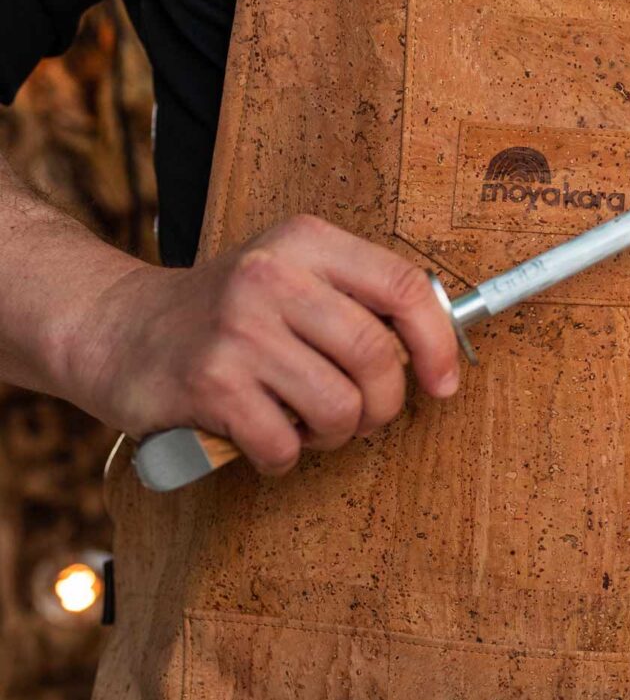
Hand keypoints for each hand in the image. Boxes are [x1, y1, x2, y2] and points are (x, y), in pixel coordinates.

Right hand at [68, 215, 462, 474]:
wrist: (116, 326)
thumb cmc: (226, 313)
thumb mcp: (293, 275)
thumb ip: (359, 300)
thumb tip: (439, 350)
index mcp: (307, 242)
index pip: (403, 287)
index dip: (438, 344)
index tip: (443, 383)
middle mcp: (272, 276)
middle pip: (377, 356)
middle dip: (383, 404)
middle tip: (363, 415)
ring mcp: (238, 330)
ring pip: (339, 407)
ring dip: (335, 434)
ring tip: (308, 424)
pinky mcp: (207, 383)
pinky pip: (283, 444)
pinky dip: (283, 457)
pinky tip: (263, 440)